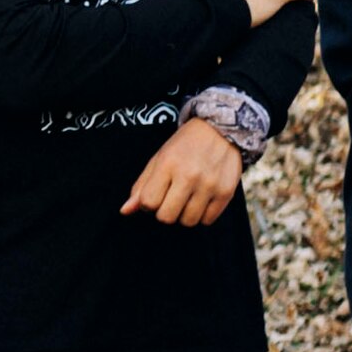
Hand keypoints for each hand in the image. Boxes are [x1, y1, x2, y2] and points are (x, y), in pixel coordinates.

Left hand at [121, 116, 245, 226]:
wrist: (220, 130)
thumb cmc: (185, 145)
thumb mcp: (159, 158)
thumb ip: (142, 186)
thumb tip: (125, 211)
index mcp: (168, 164)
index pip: (149, 203)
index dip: (148, 203)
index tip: (156, 194)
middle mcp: (189, 175)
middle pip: (167, 217)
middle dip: (165, 212)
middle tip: (171, 198)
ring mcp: (209, 185)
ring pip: (188, 221)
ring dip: (184, 214)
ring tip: (187, 198)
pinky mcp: (226, 192)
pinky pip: (207, 220)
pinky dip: (202, 215)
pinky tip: (201, 199)